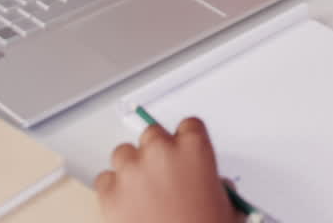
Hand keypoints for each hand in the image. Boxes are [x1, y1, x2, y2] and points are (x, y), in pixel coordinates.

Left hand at [95, 117, 239, 222]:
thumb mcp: (227, 207)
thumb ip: (219, 187)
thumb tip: (212, 187)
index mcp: (195, 149)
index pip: (189, 125)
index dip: (187, 141)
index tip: (185, 153)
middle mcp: (162, 152)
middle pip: (153, 133)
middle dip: (157, 152)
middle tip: (164, 175)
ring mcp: (133, 170)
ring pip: (124, 152)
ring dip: (132, 167)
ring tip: (143, 191)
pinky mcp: (110, 192)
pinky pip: (104, 179)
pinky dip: (113, 189)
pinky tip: (127, 204)